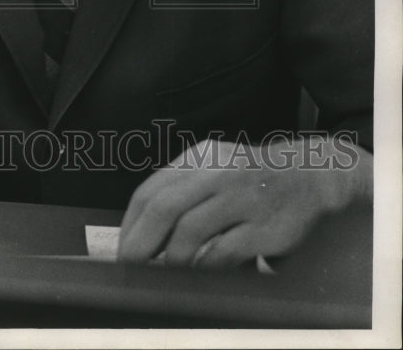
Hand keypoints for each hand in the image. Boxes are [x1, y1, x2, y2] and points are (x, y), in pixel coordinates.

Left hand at [118, 135, 370, 268]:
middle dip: (141, 242)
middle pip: (164, 208)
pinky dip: (206, 265)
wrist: (309, 175)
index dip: (131, 223)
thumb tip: (143, 229)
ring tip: (167, 272)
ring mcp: (241, 198)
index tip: (123, 248)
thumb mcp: (213, 166)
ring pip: (191, 229)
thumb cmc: (250, 177)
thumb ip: (183, 188)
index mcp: (198, 159)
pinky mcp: (264, 226)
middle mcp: (216, 173)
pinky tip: (201, 273)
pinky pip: (224, 250)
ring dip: (172, 257)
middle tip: (132, 266)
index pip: (151, 190)